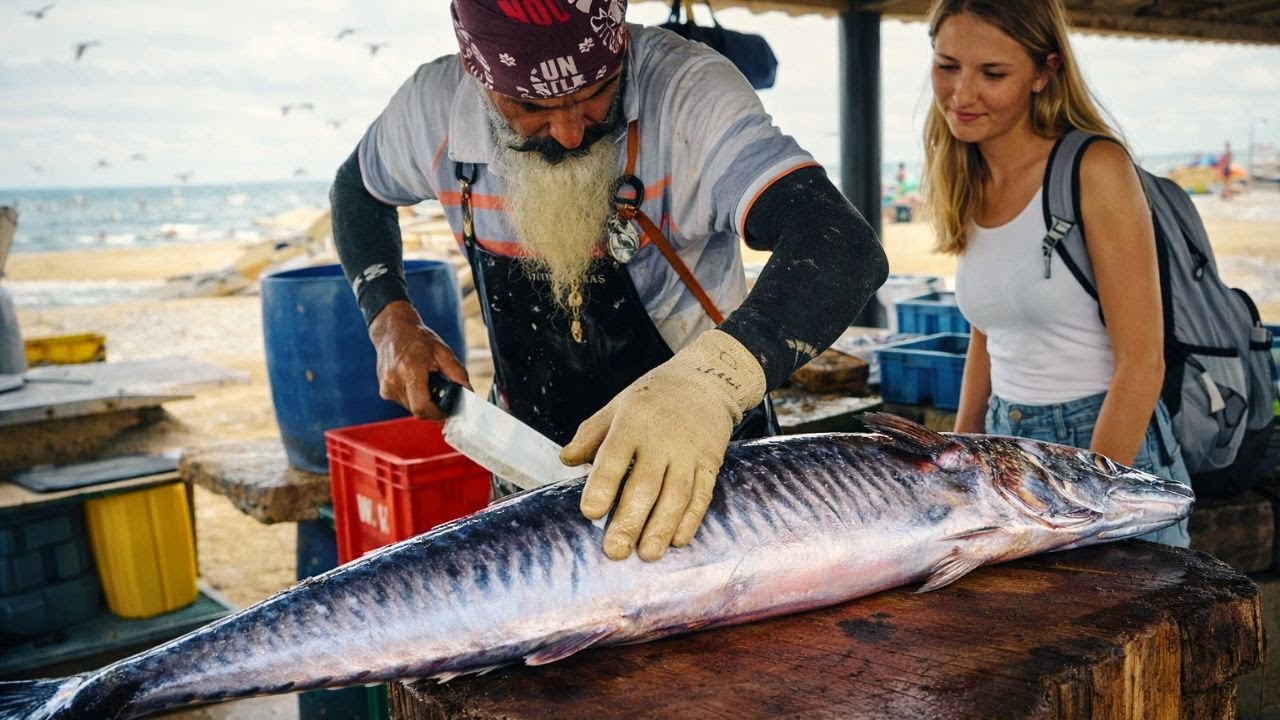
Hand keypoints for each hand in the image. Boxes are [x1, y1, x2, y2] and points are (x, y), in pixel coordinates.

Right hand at [367, 300, 468, 418]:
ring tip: (426, 382)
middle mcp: (394, 381)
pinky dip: (413, 397)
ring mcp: (387, 387)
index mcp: (409, 370)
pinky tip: (415, 381)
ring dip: (422, 401)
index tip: (446, 410)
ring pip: (411, 408)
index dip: (436, 413)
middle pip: (418, 410)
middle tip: (439, 392)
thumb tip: (469, 391)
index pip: (421, 407)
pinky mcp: (384, 391)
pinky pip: (403, 402)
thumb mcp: (442, 351)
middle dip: (432, 407)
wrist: (392, 330)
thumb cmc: (417, 338)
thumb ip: (458, 373)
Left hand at [560, 329, 765, 561]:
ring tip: (647, 554)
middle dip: (630, 520)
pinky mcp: (710, 463)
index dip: (603, 486)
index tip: (590, 513)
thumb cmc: (652, 398)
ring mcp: (689, 453)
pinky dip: (690, 520)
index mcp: (632, 423)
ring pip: (676, 495)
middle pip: (646, 485)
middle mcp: (662, 440)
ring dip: (661, 528)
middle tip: (615, 551)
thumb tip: (566, 460)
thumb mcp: (617, 406)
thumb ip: (591, 434)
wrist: (705, 381)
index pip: (615, 457)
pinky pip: (702, 496)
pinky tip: (677, 540)